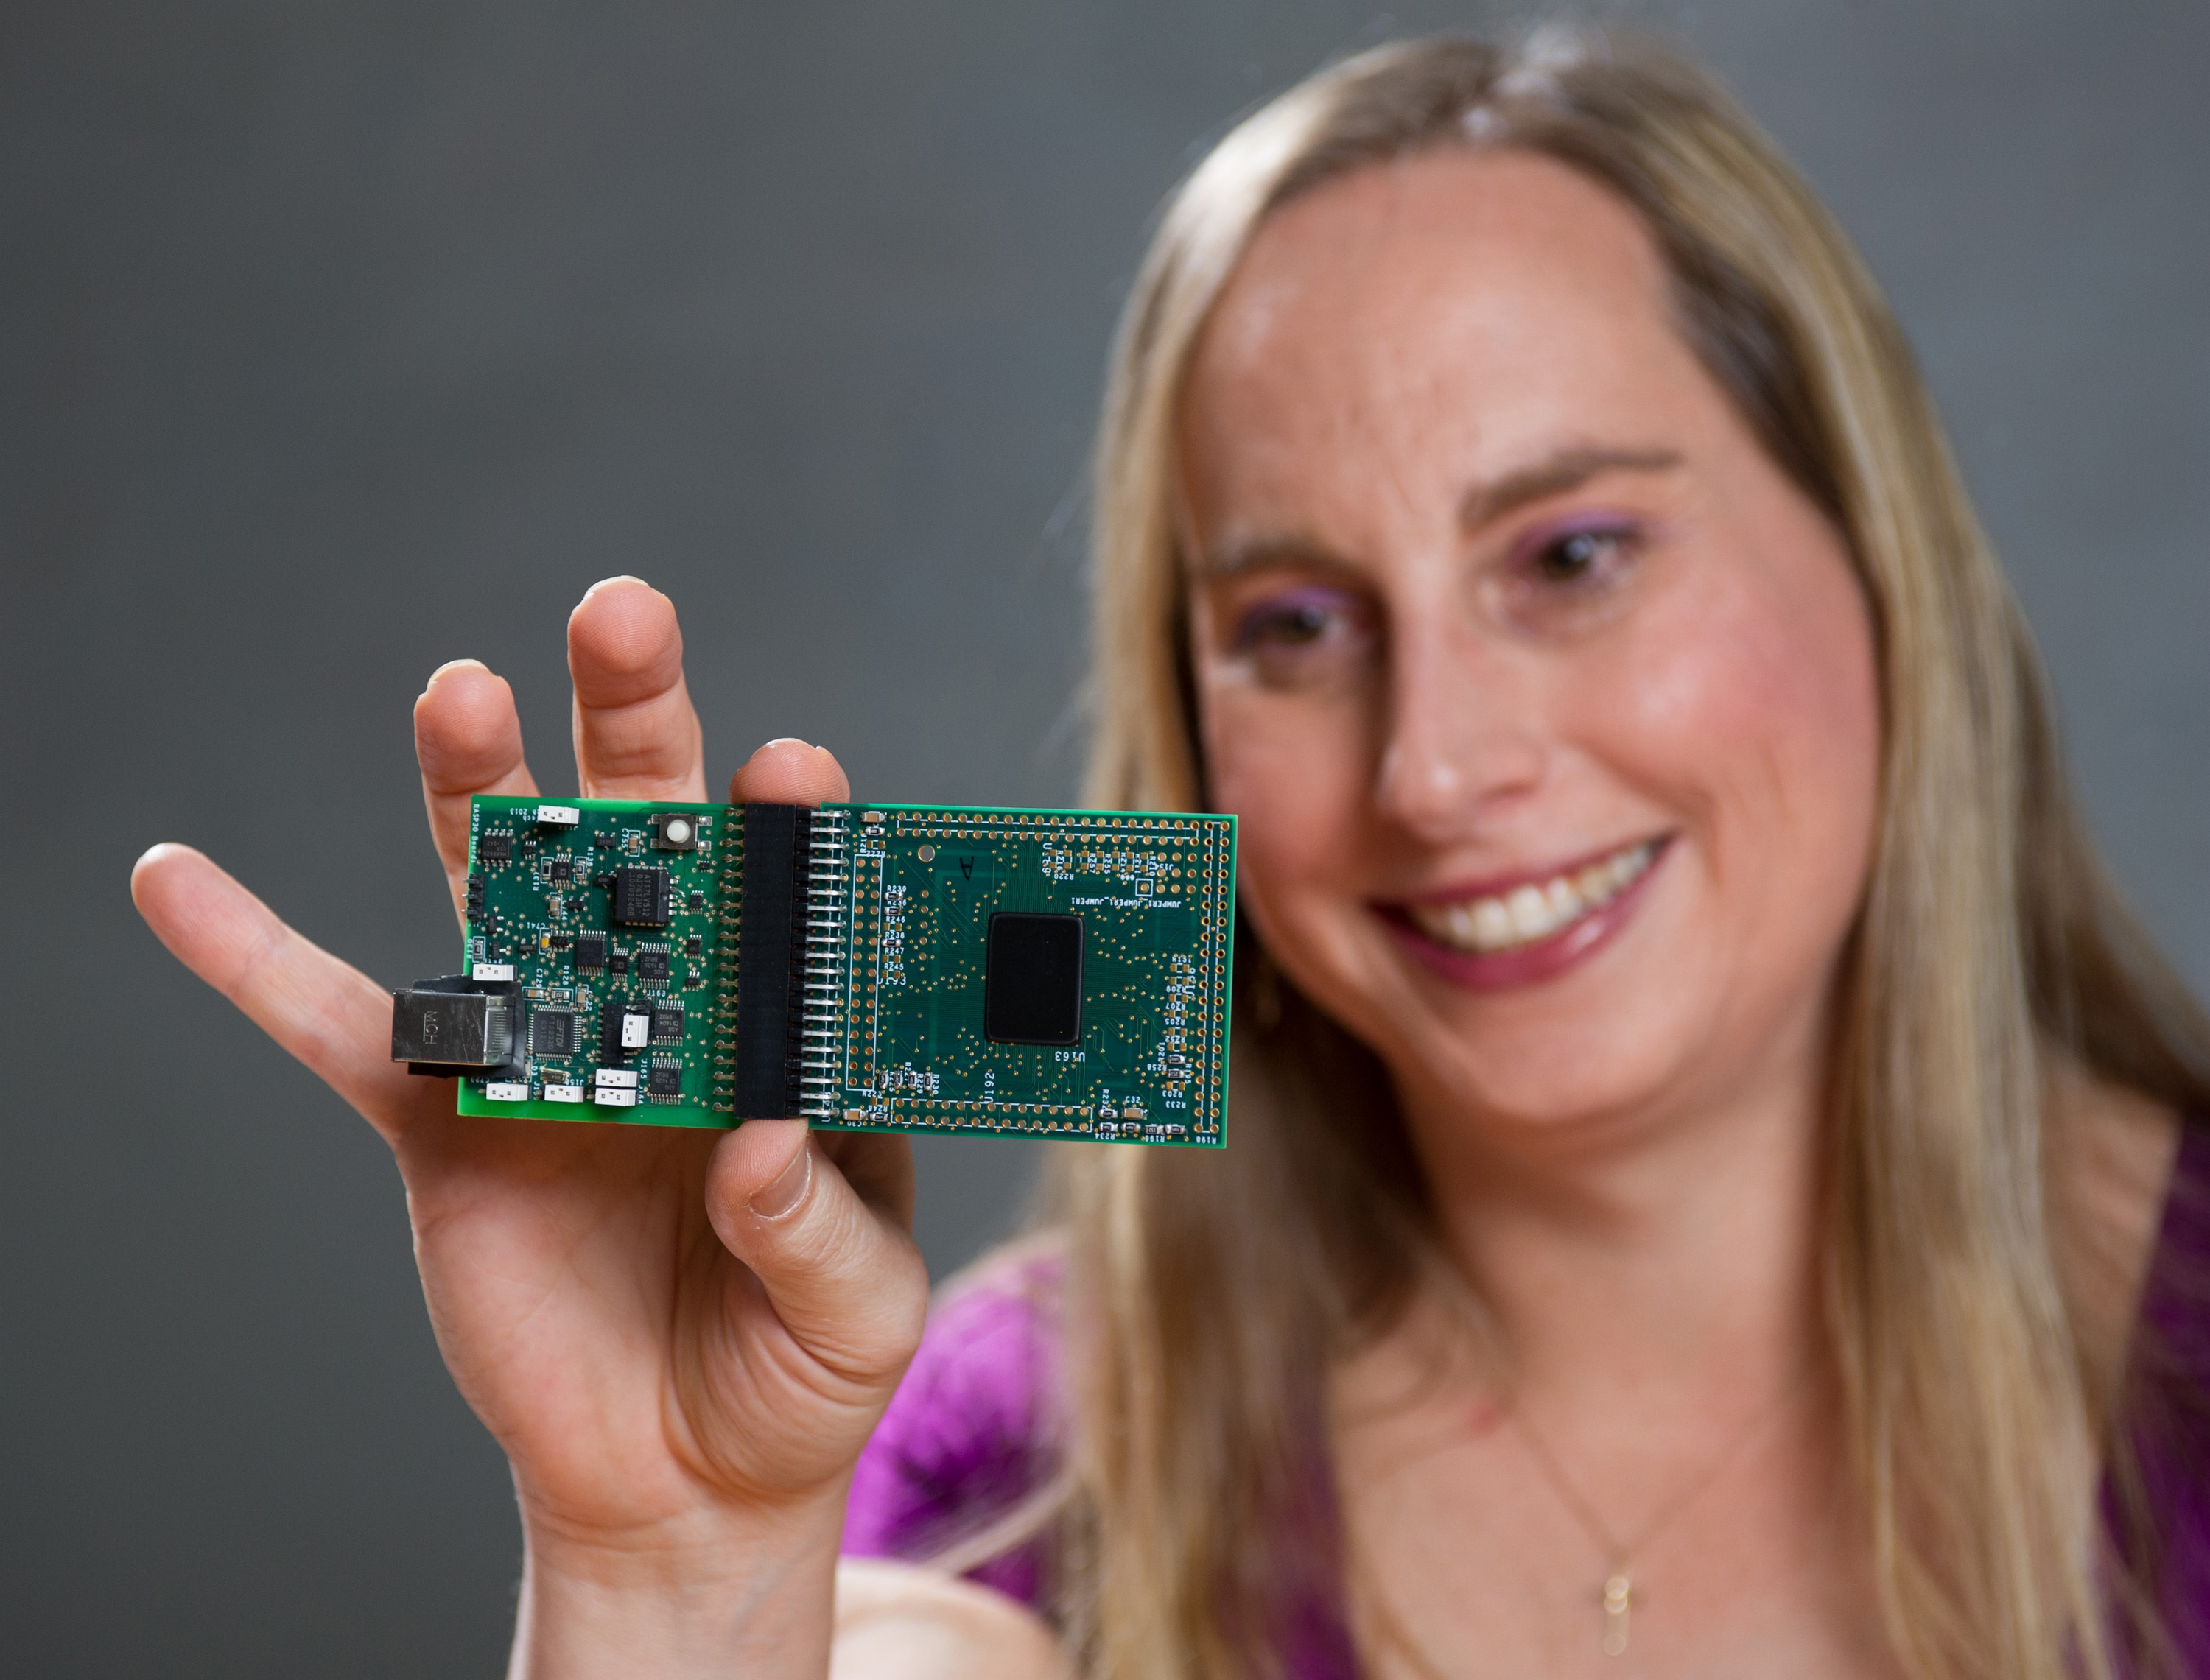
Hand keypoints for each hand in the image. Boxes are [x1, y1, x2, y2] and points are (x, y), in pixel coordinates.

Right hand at [132, 578, 929, 1677]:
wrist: (684, 1472)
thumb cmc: (796, 1369)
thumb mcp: (859, 1307)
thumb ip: (819, 1221)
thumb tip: (761, 1138)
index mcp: (788, 1026)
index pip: (797, 893)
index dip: (791, 824)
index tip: (787, 767)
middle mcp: (675, 1003)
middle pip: (653, 837)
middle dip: (637, 723)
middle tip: (625, 617)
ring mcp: (555, 1048)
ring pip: (508, 894)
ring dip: (476, 789)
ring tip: (461, 693)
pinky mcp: (446, 1121)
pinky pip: (338, 1028)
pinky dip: (251, 954)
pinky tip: (176, 878)